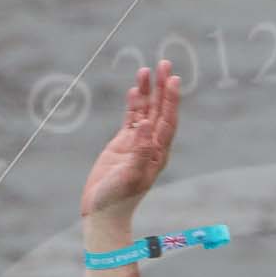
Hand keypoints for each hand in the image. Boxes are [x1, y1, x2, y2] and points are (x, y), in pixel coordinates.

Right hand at [80, 62, 180, 220]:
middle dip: (162, 88)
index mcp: (157, 154)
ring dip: (147, 91)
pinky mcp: (123, 145)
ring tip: (147, 69)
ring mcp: (137, 144)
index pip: (168, 121)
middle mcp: (151, 146)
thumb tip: (147, 124)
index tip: (173, 79)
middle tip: (164, 64)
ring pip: (144, 111)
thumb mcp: (130, 176)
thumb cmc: (117, 200)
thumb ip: (140, 151)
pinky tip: (135, 89)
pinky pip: (130, 119)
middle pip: (159, 111)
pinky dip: (133, 104)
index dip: (171, 100)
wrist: (102, 213)